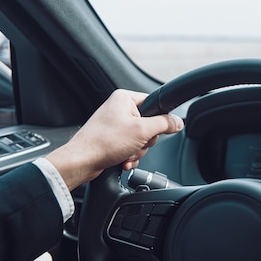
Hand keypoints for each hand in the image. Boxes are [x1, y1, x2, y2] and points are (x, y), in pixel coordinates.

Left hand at [46, 89, 183, 189]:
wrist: (82, 161)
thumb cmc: (103, 142)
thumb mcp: (142, 130)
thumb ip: (164, 124)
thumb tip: (178, 122)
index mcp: (125, 98)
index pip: (154, 104)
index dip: (159, 120)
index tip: (157, 130)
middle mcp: (119, 109)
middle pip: (149, 125)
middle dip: (145, 141)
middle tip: (135, 143)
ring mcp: (115, 125)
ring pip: (141, 139)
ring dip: (137, 151)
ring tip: (126, 153)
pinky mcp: (112, 139)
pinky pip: (131, 147)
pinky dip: (130, 156)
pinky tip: (123, 160)